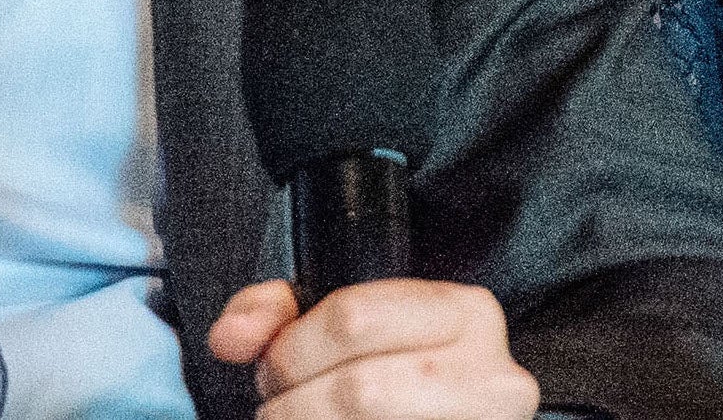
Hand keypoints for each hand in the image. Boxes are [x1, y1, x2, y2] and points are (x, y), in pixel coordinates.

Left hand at [209, 278, 540, 418]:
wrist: (451, 416)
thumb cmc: (396, 377)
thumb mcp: (350, 327)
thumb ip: (281, 316)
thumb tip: (230, 335)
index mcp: (466, 313)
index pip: (355, 317)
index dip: (291, 351)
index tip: (272, 370)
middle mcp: (492, 375)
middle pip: (359, 389)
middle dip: (294, 405)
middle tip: (278, 411)